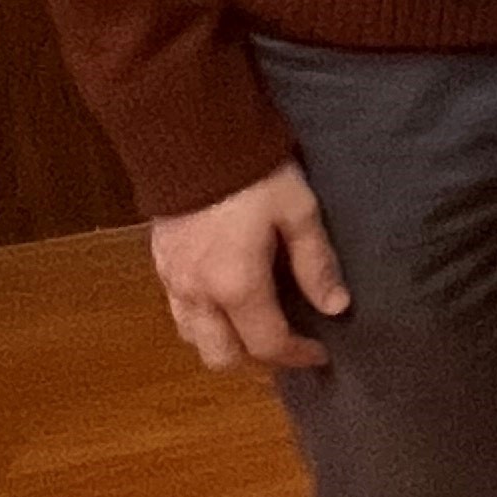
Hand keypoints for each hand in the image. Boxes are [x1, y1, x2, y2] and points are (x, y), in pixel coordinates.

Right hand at [150, 159, 349, 372]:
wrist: (192, 137)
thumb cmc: (253, 174)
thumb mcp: (298, 211)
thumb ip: (316, 263)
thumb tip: (336, 306)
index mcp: (236, 286)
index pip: (267, 344)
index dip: (297, 356)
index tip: (321, 353)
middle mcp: (198, 295)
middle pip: (221, 358)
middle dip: (255, 359)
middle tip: (286, 341)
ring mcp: (172, 282)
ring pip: (194, 338)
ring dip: (225, 342)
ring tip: (255, 323)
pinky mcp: (159, 264)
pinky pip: (178, 312)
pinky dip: (203, 320)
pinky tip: (225, 297)